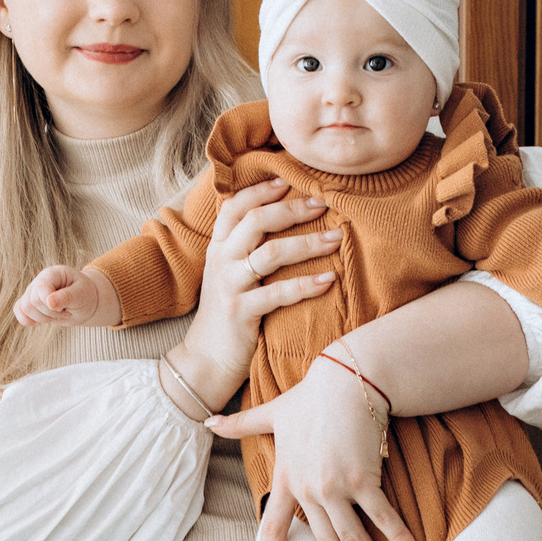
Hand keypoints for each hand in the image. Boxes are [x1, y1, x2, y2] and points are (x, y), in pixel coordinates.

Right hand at [14, 265, 101, 326]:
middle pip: (32, 302)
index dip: (51, 303)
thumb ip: (66, 296)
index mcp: (52, 273)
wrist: (84, 302)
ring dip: (43, 318)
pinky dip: (31, 321)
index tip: (65, 307)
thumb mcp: (81, 295)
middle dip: (50, 313)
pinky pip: (20, 314)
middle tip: (64, 310)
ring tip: (57, 314)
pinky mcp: (28, 304)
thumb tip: (49, 302)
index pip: (41, 287)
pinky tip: (45, 318)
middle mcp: (38, 281)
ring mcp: (31, 292)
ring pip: (24, 309)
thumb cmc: (84, 295)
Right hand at [183, 180, 342, 380]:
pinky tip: (329, 280)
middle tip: (324, 203)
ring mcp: (229, 285)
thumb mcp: (228, 274)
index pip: (235, 205)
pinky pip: (279, 293)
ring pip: (271, 253)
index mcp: (218, 247)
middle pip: (257, 220)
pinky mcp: (241, 312)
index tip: (291, 180)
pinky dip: (307, 285)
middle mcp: (221, 260)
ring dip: (308, 243)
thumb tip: (281, 219)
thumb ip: (245, 248)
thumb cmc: (227, 314)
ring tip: (336, 239)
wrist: (205, 360)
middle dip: (293, 209)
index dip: (262, 189)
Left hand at [208, 356, 418, 540]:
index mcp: (286, 479)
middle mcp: (308, 489)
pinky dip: (397, 538)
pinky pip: (382, 517)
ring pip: (352, 538)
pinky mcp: (363, 478)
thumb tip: (207, 420)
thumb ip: (241, 424)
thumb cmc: (311, 396)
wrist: (346, 380)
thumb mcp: (271, 412)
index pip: (273, 529)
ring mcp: (336, 486)